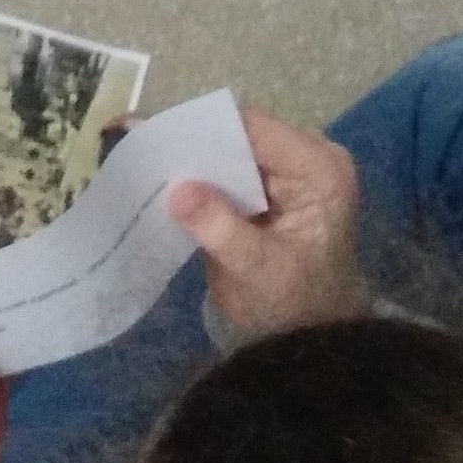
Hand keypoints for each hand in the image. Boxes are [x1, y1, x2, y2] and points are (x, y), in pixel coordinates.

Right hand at [166, 107, 369, 341]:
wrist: (311, 333)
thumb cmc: (294, 304)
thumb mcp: (259, 271)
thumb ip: (222, 230)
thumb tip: (177, 190)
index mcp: (319, 169)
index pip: (255, 129)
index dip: (206, 132)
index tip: (158, 140)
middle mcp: (307, 157)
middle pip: (241, 134)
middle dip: (195, 145)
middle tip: (142, 151)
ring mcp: (287, 169)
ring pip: (230, 148)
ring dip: (193, 160)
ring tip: (146, 164)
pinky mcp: (268, 185)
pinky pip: (228, 168)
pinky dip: (200, 177)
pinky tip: (165, 184)